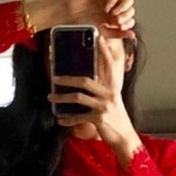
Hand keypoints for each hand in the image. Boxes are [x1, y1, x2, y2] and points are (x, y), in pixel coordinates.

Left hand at [49, 32, 141, 161]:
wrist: (125, 138)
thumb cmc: (117, 119)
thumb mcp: (113, 102)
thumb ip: (103, 91)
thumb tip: (87, 82)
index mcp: (113, 87)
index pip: (108, 65)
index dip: (103, 51)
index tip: (98, 37)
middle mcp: (109, 94)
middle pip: (84, 81)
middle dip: (67, 78)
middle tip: (54, 78)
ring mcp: (103, 106)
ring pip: (78, 98)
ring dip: (62, 98)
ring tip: (50, 98)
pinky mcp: (99, 119)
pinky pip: (79, 117)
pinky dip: (68, 120)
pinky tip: (60, 120)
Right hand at [63, 0, 135, 41]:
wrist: (70, 16)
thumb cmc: (83, 25)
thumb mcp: (104, 33)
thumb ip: (118, 34)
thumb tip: (132, 35)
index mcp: (115, 19)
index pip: (130, 19)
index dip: (128, 23)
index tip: (120, 28)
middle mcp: (115, 8)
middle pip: (130, 9)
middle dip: (126, 16)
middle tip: (117, 22)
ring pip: (127, 0)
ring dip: (123, 8)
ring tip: (114, 15)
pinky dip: (113, 2)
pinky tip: (107, 9)